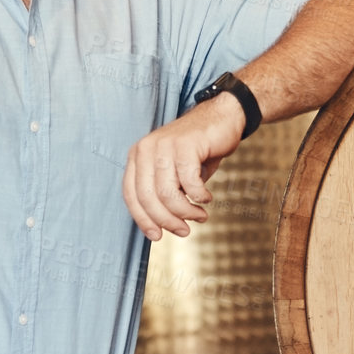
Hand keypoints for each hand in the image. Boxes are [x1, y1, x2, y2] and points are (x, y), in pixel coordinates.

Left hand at [122, 93, 245, 239]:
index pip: (131, 195)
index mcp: (138, 155)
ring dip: (186, 212)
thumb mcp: (174, 173)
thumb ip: (162, 194)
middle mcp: (146, 148)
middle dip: (167, 220)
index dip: (143, 220)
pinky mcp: (185, 144)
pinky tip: (206, 197)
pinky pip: (189, 183)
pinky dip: (199, 197)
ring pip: (168, 193)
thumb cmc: (197, 150)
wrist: (221, 117)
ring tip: (200, 215)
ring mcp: (164, 144)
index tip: (157, 236)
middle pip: (148, 198)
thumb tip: (161, 227)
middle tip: (184, 230)